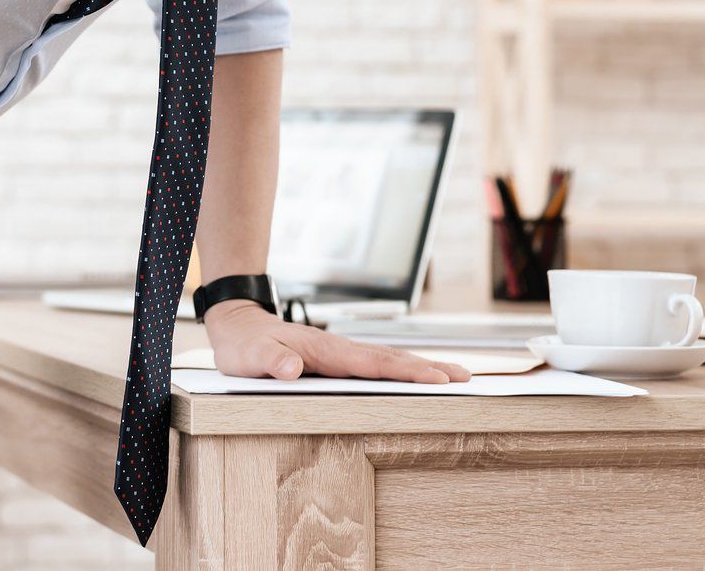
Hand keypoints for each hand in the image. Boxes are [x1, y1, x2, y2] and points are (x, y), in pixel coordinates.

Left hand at [202, 302, 471, 383]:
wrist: (238, 325)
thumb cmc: (244, 345)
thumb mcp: (248, 357)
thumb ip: (269, 361)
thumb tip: (291, 369)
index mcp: (325, 350)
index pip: (373, 363)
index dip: (406, 372)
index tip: (437, 378)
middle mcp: (339, 348)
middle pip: (391, 358)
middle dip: (429, 367)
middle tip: (466, 377)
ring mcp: (341, 352)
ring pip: (388, 359)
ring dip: (422, 366)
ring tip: (456, 375)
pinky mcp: (338, 358)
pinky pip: (377, 364)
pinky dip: (402, 368)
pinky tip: (417, 376)